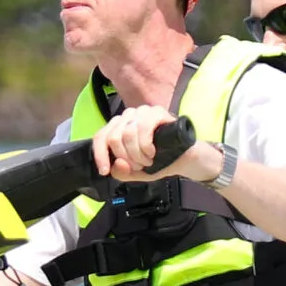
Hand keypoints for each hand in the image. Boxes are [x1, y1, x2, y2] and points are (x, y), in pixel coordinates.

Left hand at [93, 105, 211, 182]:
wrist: (186, 159)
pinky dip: (146, 145)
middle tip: (139, 166)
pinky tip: (153, 152)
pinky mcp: (157, 112)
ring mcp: (143, 112)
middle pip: (113, 137)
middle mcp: (129, 116)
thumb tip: (116, 165)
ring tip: (149, 160)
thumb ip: (122, 173)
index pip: (101, 136)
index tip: (105, 171)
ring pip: (127, 133)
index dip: (100, 155)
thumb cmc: (161, 161)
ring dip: (137, 154)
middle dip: (125, 158)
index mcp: (120, 128)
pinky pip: (143, 128)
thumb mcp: (137, 173)